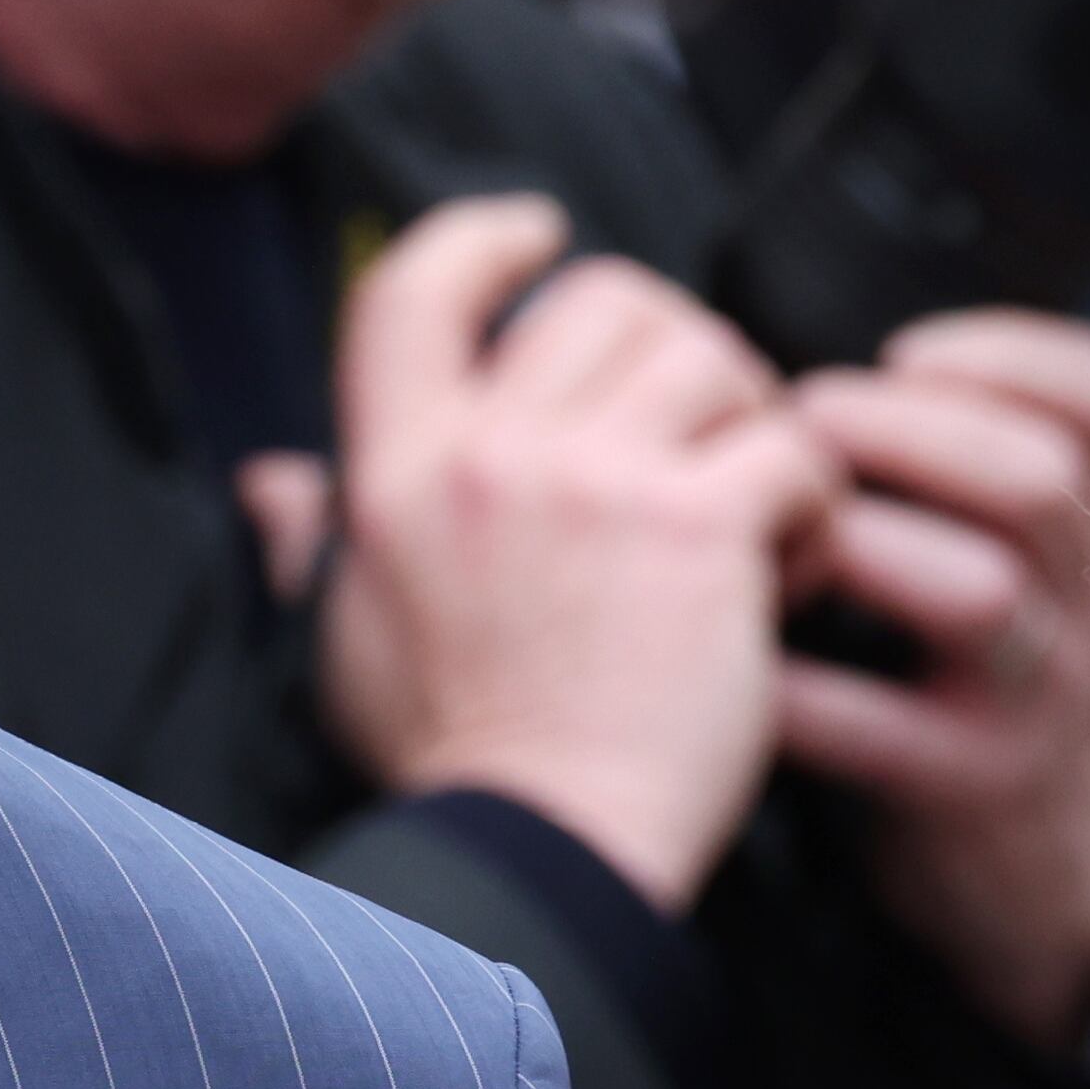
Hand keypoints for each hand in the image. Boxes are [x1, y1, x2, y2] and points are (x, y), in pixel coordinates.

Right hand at [306, 197, 842, 912]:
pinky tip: (795, 575)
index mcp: (394, 469)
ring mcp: (597, 483)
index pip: (411, 287)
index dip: (481, 235)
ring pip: (716, 356)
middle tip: (698, 435)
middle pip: (606, 297)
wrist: (542, 857)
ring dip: (754, 422)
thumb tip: (272, 484)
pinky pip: (795, 450)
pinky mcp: (700, 530)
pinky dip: (817, 508)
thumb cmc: (452, 763)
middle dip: (674, 349)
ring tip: (754, 514)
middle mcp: (489, 454)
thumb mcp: (349, 640)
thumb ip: (319, 544)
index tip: (538, 231)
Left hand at [777, 311, 1089, 1046]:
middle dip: (909, 430)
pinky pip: (886, 731)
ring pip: (984, 594)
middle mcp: (1086, 602)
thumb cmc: (980, 675)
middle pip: (1039, 480)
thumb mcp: (1021, 560)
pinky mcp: (971, 790)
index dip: (1017, 353)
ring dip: (863, 543)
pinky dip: (804, 693)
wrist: (1032, 871)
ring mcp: (1037, 700)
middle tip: (803, 418)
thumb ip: (963, 457)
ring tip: (780, 527)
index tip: (907, 350)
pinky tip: (744, 659)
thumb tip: (813, 350)